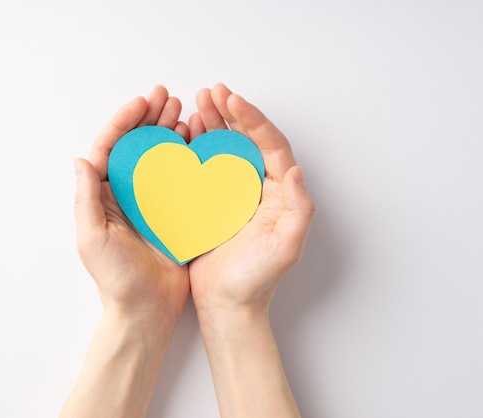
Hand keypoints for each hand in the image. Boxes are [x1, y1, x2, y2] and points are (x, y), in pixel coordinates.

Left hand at [74, 85, 189, 321]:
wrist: (146, 310)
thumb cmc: (115, 279)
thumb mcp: (92, 239)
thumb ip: (86, 199)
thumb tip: (81, 160)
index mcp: (103, 196)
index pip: (111, 148)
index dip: (124, 122)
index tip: (142, 103)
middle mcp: (126, 193)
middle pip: (136, 146)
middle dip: (150, 119)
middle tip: (168, 97)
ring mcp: (151, 202)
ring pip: (160, 157)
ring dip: (169, 132)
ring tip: (184, 112)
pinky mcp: (173, 213)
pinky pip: (180, 178)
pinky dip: (187, 158)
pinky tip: (197, 143)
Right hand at [188, 83, 314, 313]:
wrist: (228, 305)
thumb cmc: (257, 281)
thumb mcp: (286, 248)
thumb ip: (298, 210)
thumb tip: (295, 170)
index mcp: (279, 193)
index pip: (270, 145)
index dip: (253, 119)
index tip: (231, 100)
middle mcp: (258, 188)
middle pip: (247, 140)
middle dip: (230, 114)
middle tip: (211, 93)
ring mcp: (234, 195)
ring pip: (224, 150)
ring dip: (212, 125)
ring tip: (196, 105)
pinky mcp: (211, 204)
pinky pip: (204, 169)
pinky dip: (195, 149)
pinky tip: (184, 135)